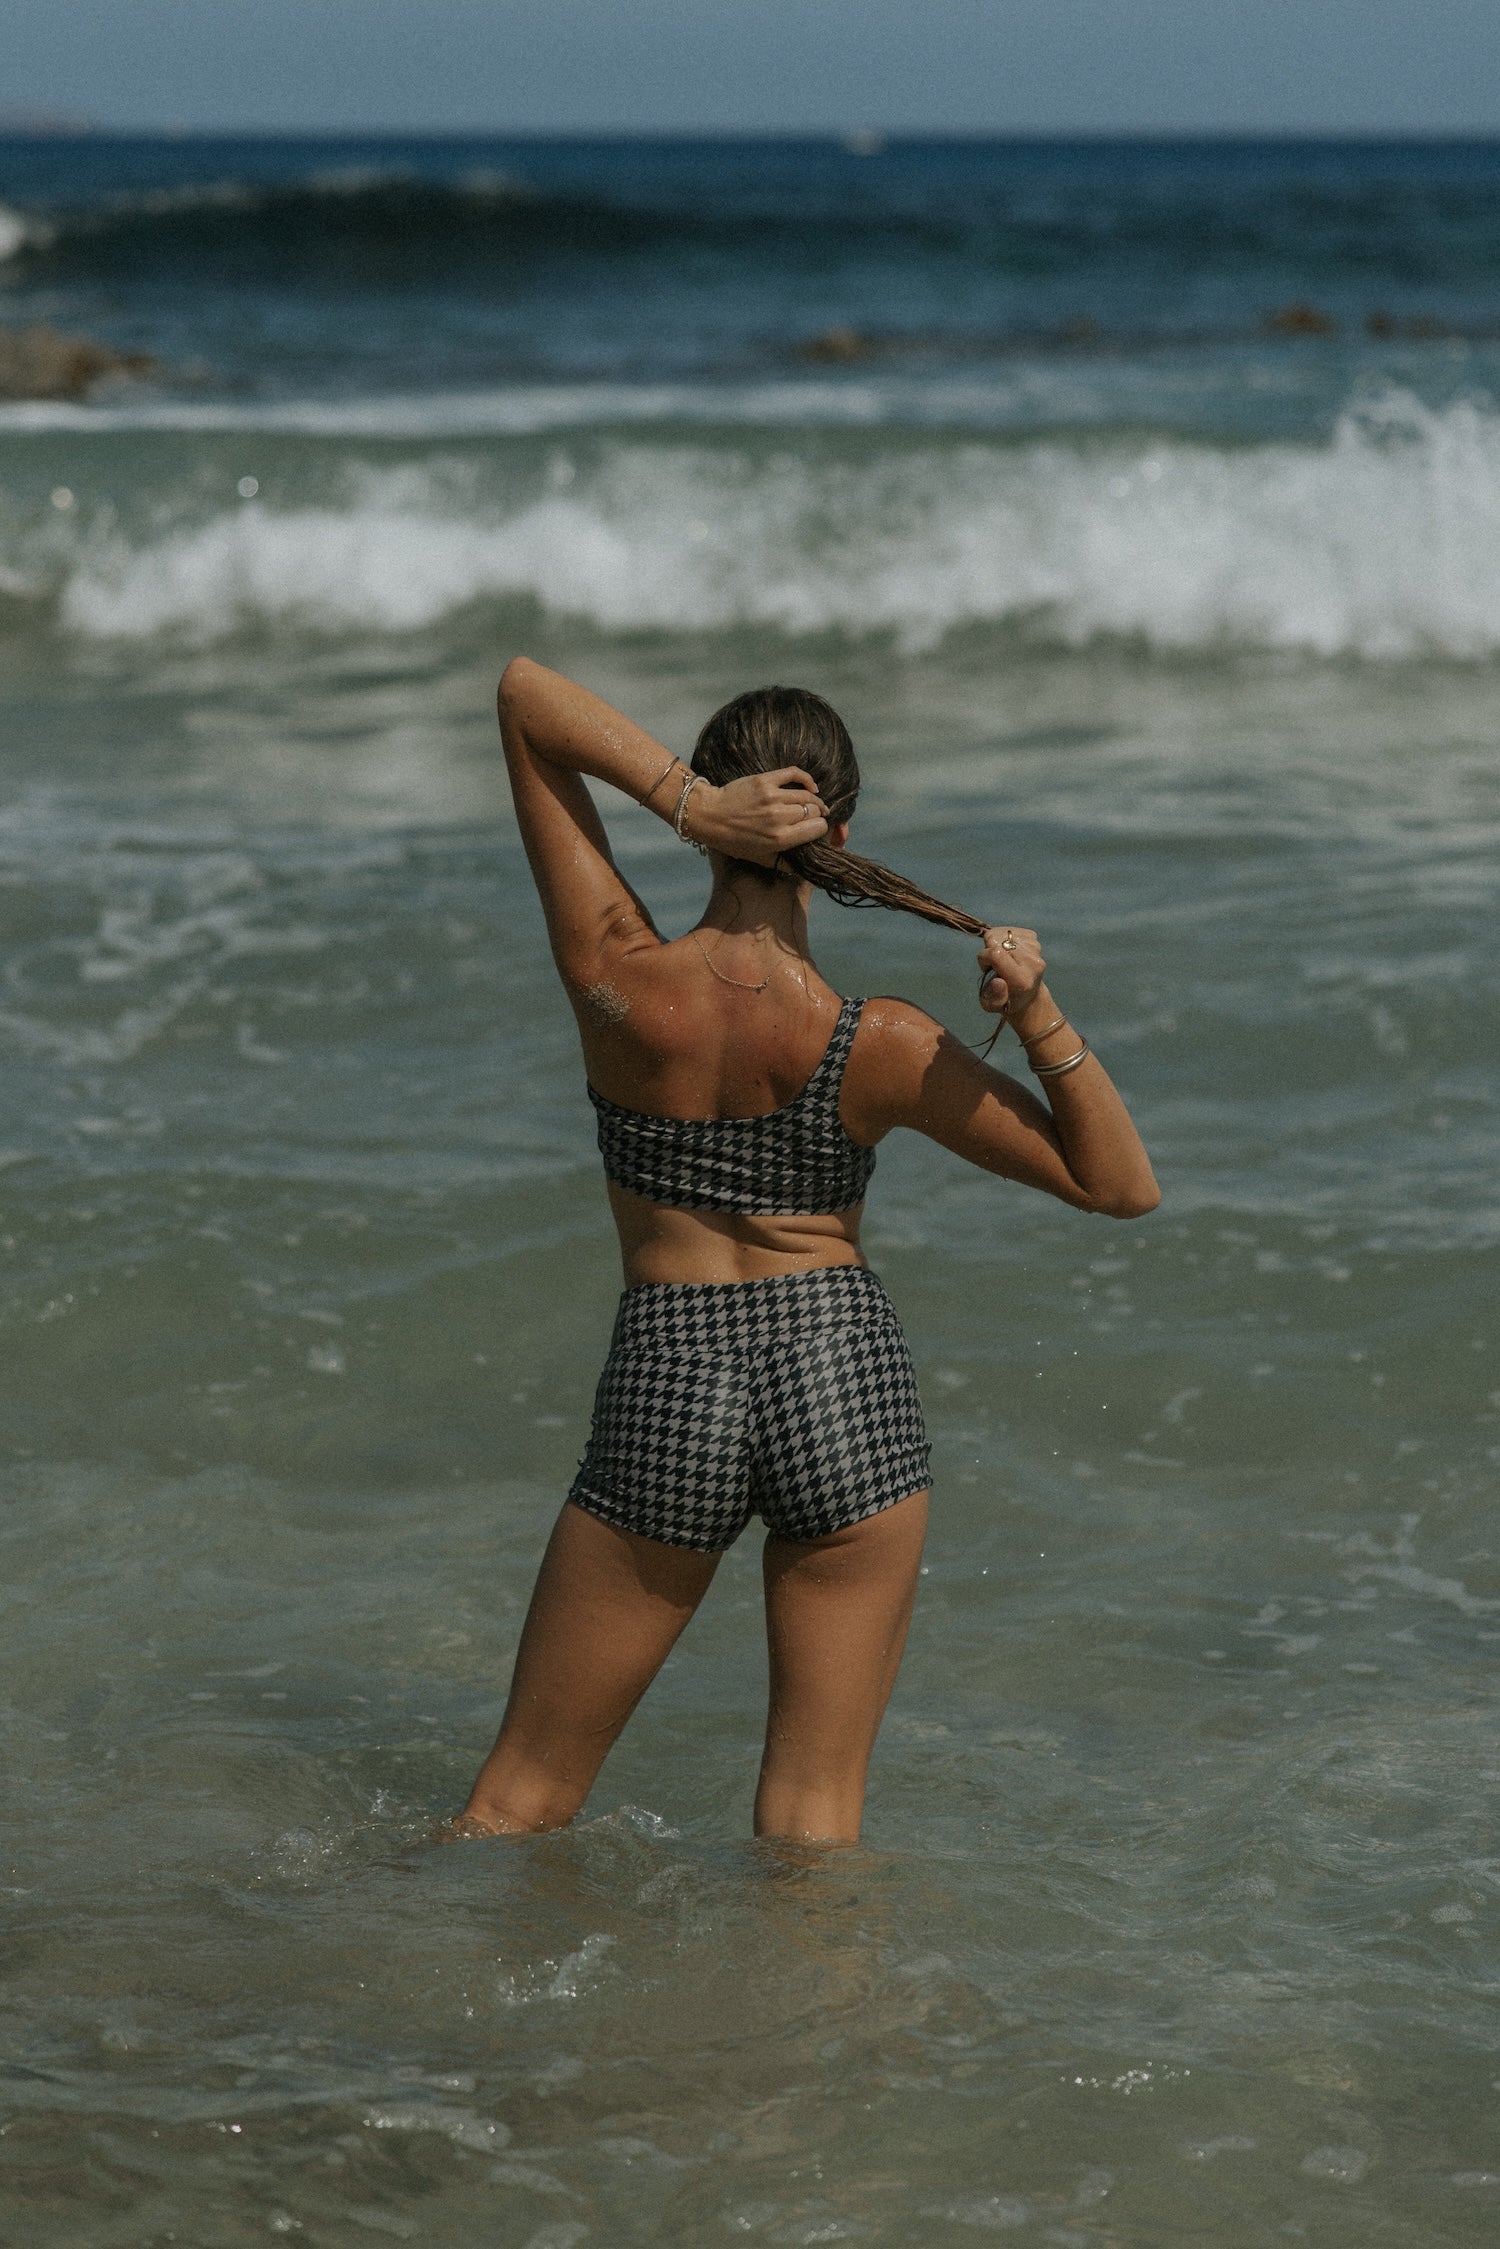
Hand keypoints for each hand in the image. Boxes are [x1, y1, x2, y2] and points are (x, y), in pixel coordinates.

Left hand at [682, 768, 828, 865]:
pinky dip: (807, 779)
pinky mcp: (765, 781)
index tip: (815, 829)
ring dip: (814, 800)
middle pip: (814, 811)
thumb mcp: (760, 858)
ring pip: (808, 795)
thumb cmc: (734, 840)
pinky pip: (795, 774)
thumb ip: (784, 864)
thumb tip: (804, 868)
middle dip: (816, 815)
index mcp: (781, 838)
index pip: (818, 828)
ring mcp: (773, 797)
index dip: (820, 828)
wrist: (710, 816)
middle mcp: (779, 817)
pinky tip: (811, 786)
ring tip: (814, 804)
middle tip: (812, 817)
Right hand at [977, 925, 1044, 1017]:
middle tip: (995, 966)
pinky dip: (1004, 939)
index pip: (996, 953)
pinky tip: (1008, 953)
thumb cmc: (1006, 1001)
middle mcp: (1033, 963)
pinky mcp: (1034, 939)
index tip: (986, 968)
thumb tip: (998, 982)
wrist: (1028, 996)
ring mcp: (1035, 949)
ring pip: (1002, 933)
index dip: (984, 957)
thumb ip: (994, 997)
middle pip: (997, 940)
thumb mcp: (992, 1006)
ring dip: (996, 944)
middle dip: (989, 950)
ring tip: (1002, 960)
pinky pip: (1009, 930)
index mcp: (1022, 980)